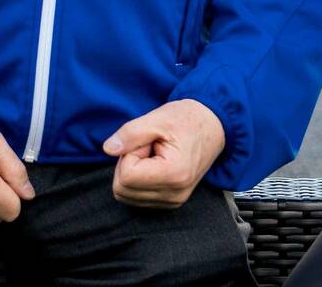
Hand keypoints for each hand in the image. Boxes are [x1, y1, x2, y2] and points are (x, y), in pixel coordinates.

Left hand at [103, 99, 225, 208]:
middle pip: (122, 190)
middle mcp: (174, 194)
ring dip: (132, 173)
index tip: (147, 141)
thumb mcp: (157, 119)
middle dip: (128, 164)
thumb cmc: (187, 119)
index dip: (129, 154)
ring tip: (153, 155)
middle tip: (148, 147)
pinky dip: (139, 180)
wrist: (213, 126)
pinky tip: (155, 164)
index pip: (125, 176)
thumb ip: (130, 133)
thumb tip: (108, 148)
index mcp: (173, 174)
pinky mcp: (171, 202)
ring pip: (126, 196)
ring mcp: (173, 201)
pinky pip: (137, 198)